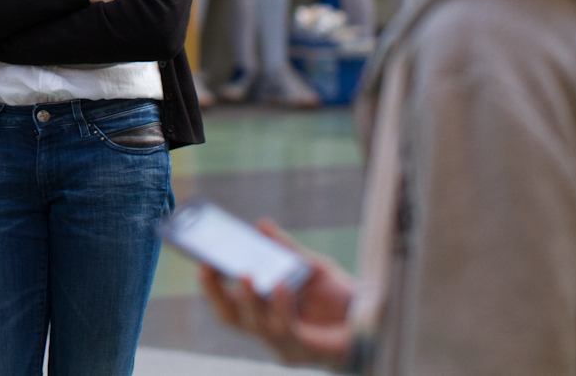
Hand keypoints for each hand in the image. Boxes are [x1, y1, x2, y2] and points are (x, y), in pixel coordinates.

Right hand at [199, 219, 354, 366]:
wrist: (375, 319)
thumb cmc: (339, 296)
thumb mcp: (309, 266)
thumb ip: (284, 249)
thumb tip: (260, 225)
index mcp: (263, 311)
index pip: (225, 302)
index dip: (210, 283)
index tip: (200, 258)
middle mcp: (267, 330)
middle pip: (229, 317)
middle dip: (215, 293)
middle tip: (207, 266)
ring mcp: (284, 343)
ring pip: (254, 325)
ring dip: (247, 299)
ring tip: (245, 273)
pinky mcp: (305, 349)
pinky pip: (285, 328)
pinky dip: (279, 305)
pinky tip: (281, 285)